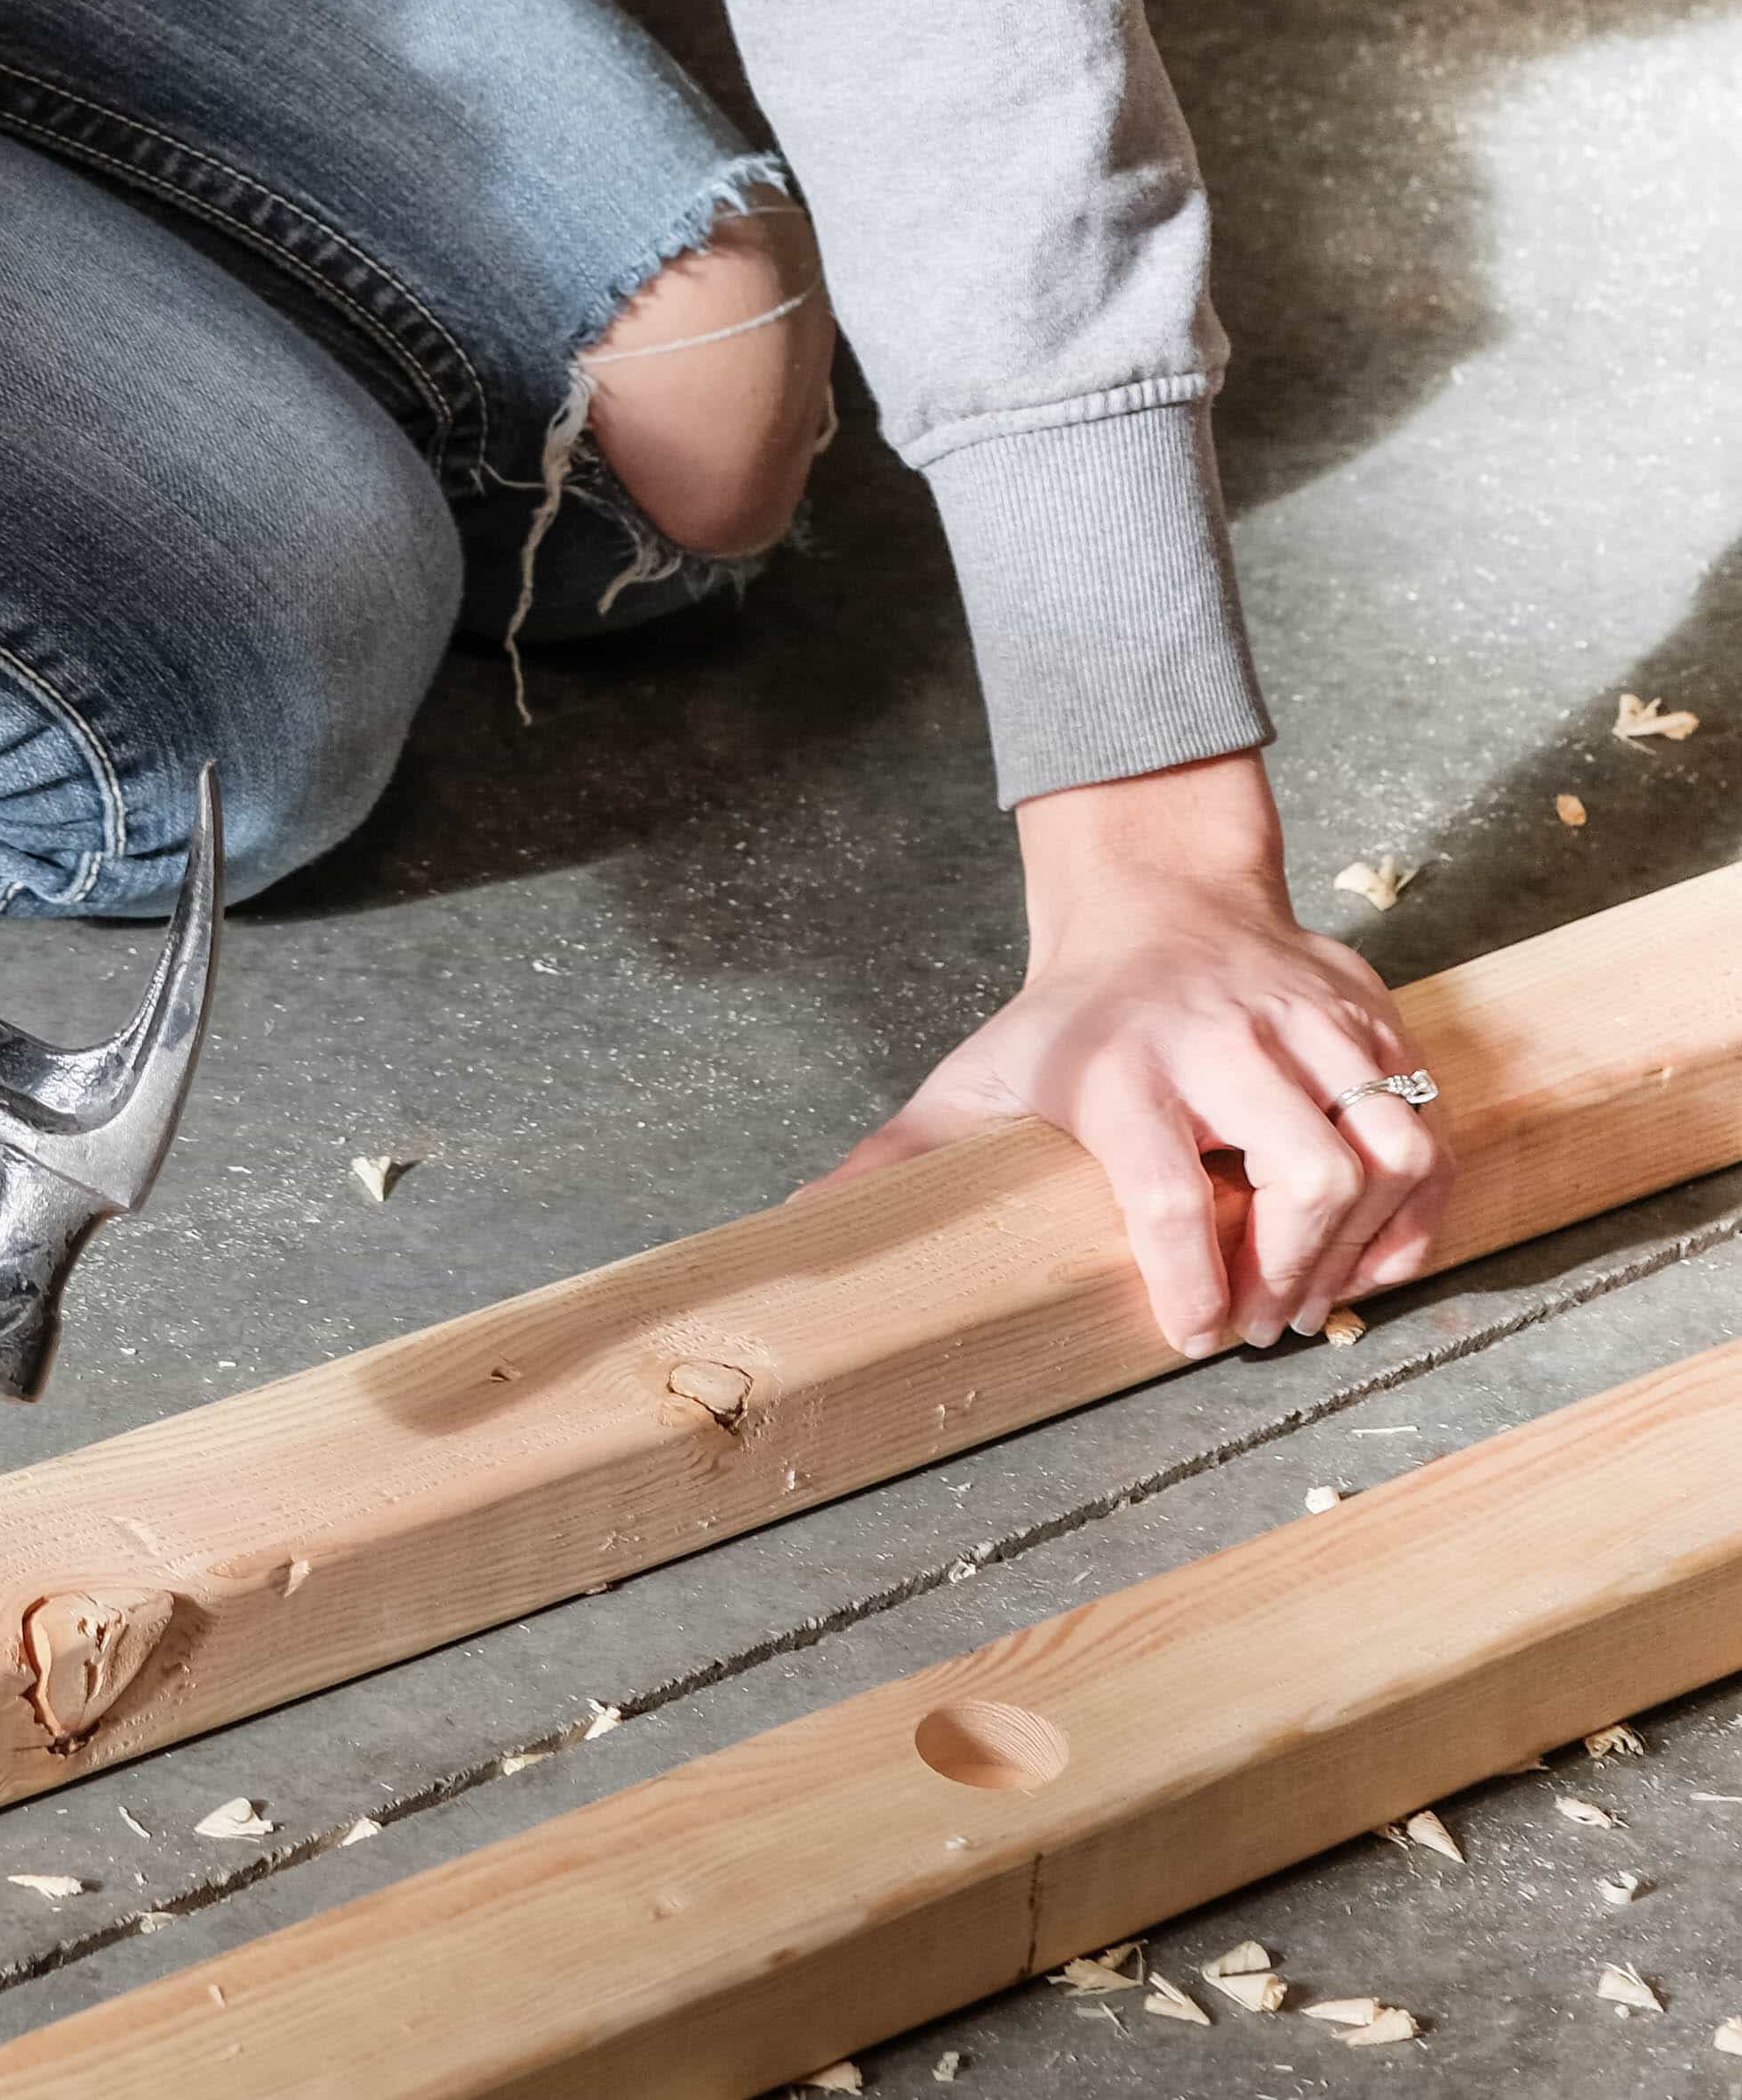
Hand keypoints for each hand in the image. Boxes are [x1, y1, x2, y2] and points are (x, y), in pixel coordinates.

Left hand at [803, 749, 1455, 1354]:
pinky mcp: (1369, 1016)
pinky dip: (1420, 1203)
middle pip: (1308, 1170)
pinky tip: (1378, 1248)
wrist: (1154, 897)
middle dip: (1296, 1269)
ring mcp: (1307, 1022)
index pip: (1169, 1190)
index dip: (1192, 1282)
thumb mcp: (981, 1074)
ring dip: (1370, 1243)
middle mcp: (1223, 1038)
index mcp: (1122, 1064)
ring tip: (1322, 1292)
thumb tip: (805, 1215)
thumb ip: (905, 1154)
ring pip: (1389, 1145)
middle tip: (1265, 1322)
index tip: (1195, 1336)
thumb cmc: (1070, 1014)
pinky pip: (1428, 1124)